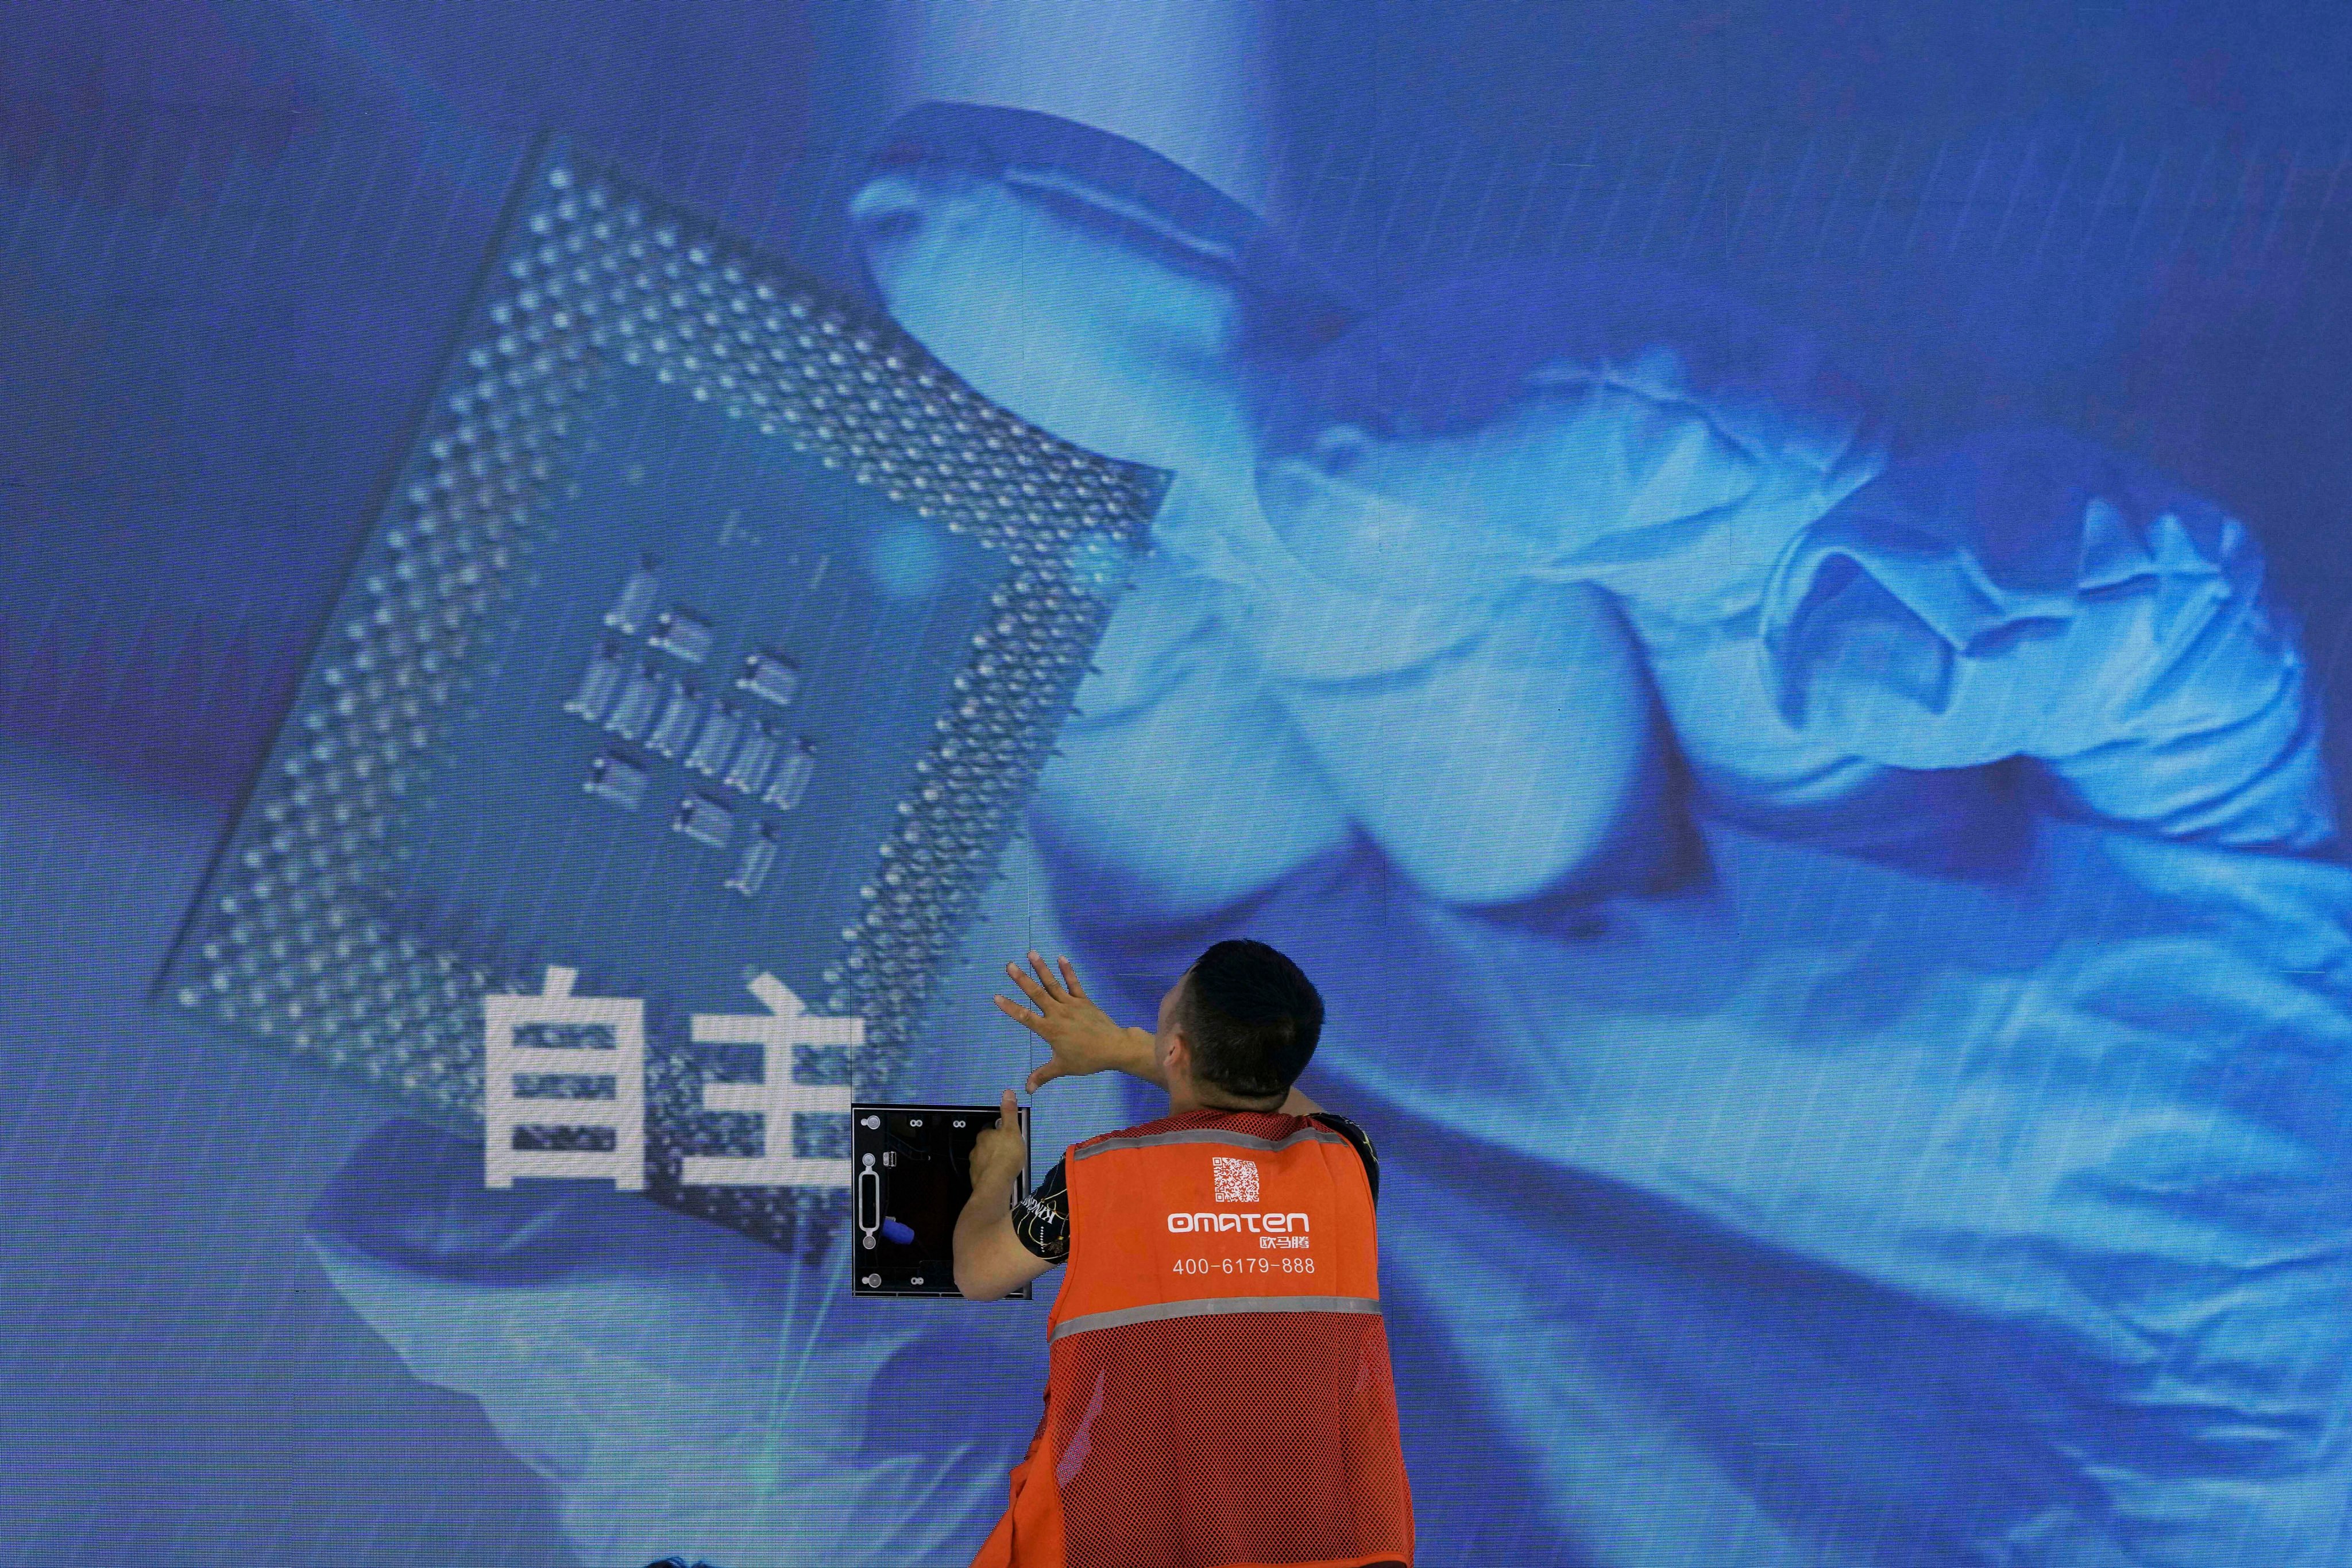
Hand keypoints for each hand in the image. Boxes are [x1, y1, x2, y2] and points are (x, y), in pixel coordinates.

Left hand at [967, 1090, 1026, 1188]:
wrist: (995, 1183)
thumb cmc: (1006, 1155)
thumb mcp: (1012, 1130)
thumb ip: (1009, 1113)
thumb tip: (1007, 1092)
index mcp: (984, 1135)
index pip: (989, 1129)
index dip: (999, 1131)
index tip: (1007, 1135)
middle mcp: (976, 1148)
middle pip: (985, 1144)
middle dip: (994, 1146)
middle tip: (1008, 1150)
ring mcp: (974, 1164)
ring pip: (984, 1158)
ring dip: (992, 1160)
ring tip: (1004, 1165)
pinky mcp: (976, 1178)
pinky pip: (984, 1172)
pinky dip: (990, 1173)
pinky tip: (999, 1176)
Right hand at [993, 951, 1153, 1093]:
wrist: (1113, 1048)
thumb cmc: (1087, 1059)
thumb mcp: (1062, 1068)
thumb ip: (1042, 1075)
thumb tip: (1027, 1089)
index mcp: (1049, 1030)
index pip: (1025, 1016)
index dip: (1010, 1007)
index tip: (996, 996)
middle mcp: (1057, 1013)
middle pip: (1036, 994)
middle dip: (1022, 979)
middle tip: (1009, 965)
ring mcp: (1071, 1005)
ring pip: (1053, 984)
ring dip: (1041, 968)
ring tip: (1031, 953)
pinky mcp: (1084, 1001)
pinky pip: (1074, 983)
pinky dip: (1067, 970)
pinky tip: (1060, 958)